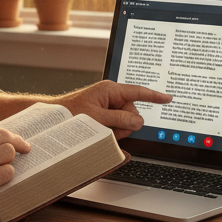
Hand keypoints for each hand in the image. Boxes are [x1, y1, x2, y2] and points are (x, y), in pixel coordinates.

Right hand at [0, 121, 30, 221]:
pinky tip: (1, 181)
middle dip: (17, 142)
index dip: (3, 133)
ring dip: (11, 160)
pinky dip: (8, 176)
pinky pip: (8, 172)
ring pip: (9, 152)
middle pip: (3, 136)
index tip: (11, 140)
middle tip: (25, 149)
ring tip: (7, 168)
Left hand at [56, 81, 171, 138]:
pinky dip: (111, 132)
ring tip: (99, 129)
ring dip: (116, 130)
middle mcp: (110, 96)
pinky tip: (100, 131)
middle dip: (124, 124)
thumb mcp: (96, 117)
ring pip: (126, 122)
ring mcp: (108, 105)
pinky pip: (117, 126)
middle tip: (107, 129)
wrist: (53, 119)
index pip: (137, 92)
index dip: (154, 96)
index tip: (168, 98)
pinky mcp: (105, 114)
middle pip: (132, 112)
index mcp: (110, 90)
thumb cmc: (70, 114)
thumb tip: (139, 120)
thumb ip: (120, 119)